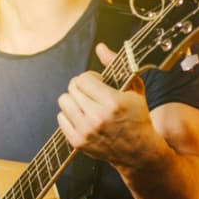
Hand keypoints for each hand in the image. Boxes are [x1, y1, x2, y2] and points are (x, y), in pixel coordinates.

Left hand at [56, 43, 156, 166]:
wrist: (138, 151)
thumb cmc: (137, 116)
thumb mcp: (134, 88)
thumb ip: (115, 65)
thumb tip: (99, 47)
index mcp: (113, 102)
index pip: (83, 79)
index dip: (91, 78)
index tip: (99, 83)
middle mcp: (97, 117)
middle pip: (72, 88)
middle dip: (81, 87)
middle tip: (92, 94)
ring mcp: (86, 131)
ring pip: (63, 102)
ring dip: (74, 100)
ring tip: (86, 105)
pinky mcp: (78, 142)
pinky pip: (61, 118)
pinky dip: (69, 115)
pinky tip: (82, 117)